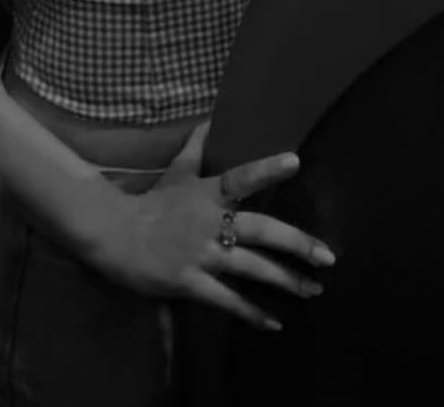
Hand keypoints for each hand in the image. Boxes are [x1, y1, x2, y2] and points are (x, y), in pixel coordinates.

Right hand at [88, 122, 333, 329]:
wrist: (115, 234)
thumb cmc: (151, 202)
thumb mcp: (176, 172)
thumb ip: (196, 148)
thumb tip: (209, 119)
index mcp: (207, 194)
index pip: (240, 177)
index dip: (266, 168)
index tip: (295, 162)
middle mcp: (209, 223)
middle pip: (259, 230)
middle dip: (296, 244)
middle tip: (328, 257)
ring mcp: (200, 254)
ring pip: (251, 268)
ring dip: (285, 280)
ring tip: (314, 290)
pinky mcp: (190, 282)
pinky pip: (227, 300)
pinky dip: (251, 313)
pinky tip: (273, 323)